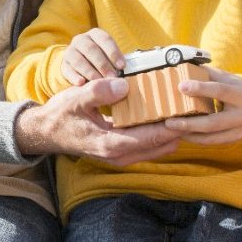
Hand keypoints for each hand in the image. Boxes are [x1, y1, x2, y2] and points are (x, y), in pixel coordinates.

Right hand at [14, 76, 181, 166]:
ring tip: (187, 116)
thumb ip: (98, 91)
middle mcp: (118, 155)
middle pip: (158, 147)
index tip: (187, 113)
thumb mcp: (75, 98)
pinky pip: (147, 147)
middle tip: (194, 113)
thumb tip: (124, 85)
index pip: (149, 138)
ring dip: (170, 136)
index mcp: (109, 143)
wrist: (47, 132)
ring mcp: (119, 156)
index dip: (171, 127)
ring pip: (155, 150)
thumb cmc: (60, 115)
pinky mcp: (119, 152)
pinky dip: (159, 137)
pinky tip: (167, 121)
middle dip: (177, 132)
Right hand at [61, 28, 123, 85]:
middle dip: (103, 64)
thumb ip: (116, 64)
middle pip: (91, 49)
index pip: (105, 39)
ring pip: (78, 59)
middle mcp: (81, 40)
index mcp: (95, 35)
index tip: (122, 66)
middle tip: (112, 77)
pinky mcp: (63, 65)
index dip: (114, 52)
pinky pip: (68, 70)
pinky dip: (75, 77)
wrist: (79, 67)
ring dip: (90, 71)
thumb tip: (124, 76)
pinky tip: (82, 84)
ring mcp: (70, 51)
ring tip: (99, 82)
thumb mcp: (109, 58)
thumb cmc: (101, 63)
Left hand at [163, 67, 241, 145]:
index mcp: (241, 94)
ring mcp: (241, 130)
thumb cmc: (238, 90)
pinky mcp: (236, 140)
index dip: (201, 88)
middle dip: (189, 123)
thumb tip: (184, 65)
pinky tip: (184, 134)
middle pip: (213, 122)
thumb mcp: (229, 78)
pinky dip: (197, 139)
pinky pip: (214, 142)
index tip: (181, 86)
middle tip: (169, 121)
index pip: (220, 90)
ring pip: (212, 136)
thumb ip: (209, 73)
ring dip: (190, 134)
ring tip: (172, 129)